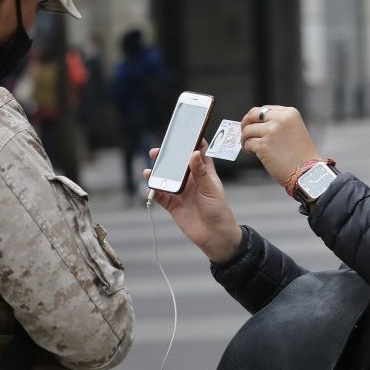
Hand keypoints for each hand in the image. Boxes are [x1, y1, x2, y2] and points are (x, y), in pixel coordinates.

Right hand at [144, 143, 242, 263]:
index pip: (197, 153)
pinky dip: (154, 190)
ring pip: (166, 178)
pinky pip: (160, 195)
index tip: (183, 133)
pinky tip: (149, 185)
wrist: (216, 237)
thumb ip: (200, 172)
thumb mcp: (211, 189)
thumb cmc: (219, 211)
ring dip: (157, 173)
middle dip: (167, 157)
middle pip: (176, 164)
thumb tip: (194, 153)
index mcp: (204, 173)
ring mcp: (181, 192)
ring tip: (150, 169)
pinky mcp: (173, 205)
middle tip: (157, 152)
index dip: (191, 142)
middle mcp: (191, 181)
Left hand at [241, 106, 322, 187]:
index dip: (256, 118)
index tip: (252, 124)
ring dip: (245, 139)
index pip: (265, 109)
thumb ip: (278, 124)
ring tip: (248, 146)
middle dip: (245, 123)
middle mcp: (280, 119)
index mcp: (289, 114)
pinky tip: (251, 153)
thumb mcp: (295, 130)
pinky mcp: (263, 145)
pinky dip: (247, 148)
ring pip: (248, 130)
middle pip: (253, 115)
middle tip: (243, 132)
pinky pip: (248, 143)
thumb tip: (256, 124)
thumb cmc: (302, 155)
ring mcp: (271, 132)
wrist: (308, 172)